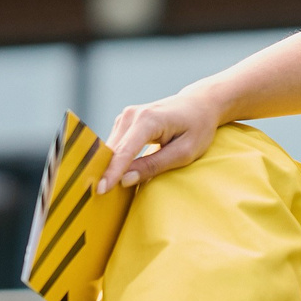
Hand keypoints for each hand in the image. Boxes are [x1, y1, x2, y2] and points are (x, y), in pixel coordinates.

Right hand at [95, 92, 222, 192]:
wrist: (200, 104)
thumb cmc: (197, 128)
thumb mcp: (184, 152)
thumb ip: (154, 165)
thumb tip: (126, 180)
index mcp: (148, 120)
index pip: (125, 151)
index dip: (112, 172)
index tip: (101, 191)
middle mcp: (132, 115)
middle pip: (112, 150)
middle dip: (105, 172)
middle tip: (101, 196)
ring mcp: (126, 116)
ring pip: (110, 149)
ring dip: (109, 167)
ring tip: (109, 188)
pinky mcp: (124, 122)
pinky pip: (115, 146)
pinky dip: (115, 161)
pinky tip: (117, 175)